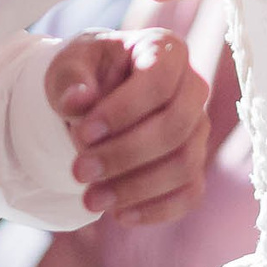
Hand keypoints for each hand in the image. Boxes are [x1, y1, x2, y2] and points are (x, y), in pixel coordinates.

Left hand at [45, 29, 211, 225]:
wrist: (94, 100)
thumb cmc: (86, 76)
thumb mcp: (68, 67)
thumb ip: (70, 81)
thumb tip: (77, 101)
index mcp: (166, 51)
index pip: (160, 82)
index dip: (124, 111)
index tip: (82, 133)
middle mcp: (192, 87)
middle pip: (175, 127)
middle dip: (125, 155)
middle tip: (78, 172)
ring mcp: (197, 128)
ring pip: (184, 164)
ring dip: (136, 188)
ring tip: (90, 199)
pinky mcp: (194, 164)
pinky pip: (190, 193)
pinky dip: (157, 209)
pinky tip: (119, 215)